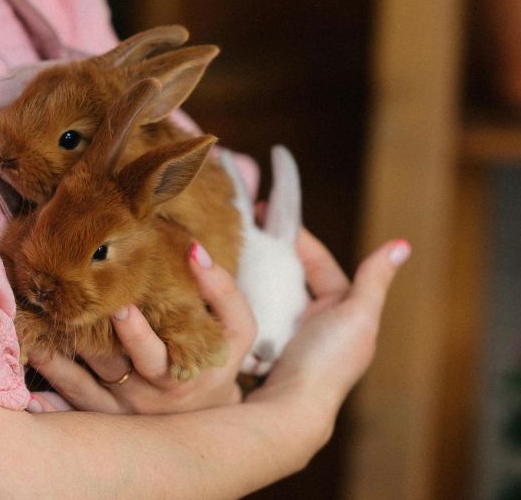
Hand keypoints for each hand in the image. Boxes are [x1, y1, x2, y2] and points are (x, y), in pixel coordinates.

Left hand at [26, 242, 256, 413]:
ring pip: (81, 384)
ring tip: (32, 325)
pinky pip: (69, 402)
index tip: (118, 305)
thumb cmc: (218, 361)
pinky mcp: (99, 418)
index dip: (134, 333)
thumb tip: (195, 250)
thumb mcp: (237, 329)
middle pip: (109, 366)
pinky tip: (27, 363)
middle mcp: (145, 397)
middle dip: (84, 337)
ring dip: (56, 355)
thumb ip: (222, 291)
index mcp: (177, 373)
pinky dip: (47, 385)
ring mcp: (119, 411)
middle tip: (60, 308)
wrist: (210, 418)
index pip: (152, 354)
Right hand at [246, 228, 409, 429]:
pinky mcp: (262, 348)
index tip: (267, 213)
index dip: (297, 237)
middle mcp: (316, 322)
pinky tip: (221, 283)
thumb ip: (375, 279)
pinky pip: (251, 312)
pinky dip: (238, 296)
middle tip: (243, 228)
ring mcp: (287, 336)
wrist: (291, 411)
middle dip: (270, 252)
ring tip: (228, 250)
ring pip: (269, 293)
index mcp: (342, 311)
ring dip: (251, 274)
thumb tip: (402, 244)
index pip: (319, 263)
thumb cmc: (329, 363)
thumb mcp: (359, 316)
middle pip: (291, 276)